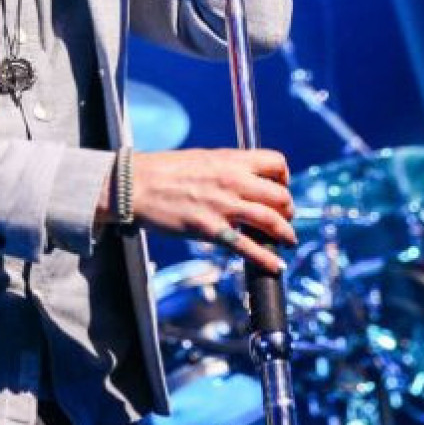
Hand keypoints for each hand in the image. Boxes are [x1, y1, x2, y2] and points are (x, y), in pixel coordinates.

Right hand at [99, 148, 294, 273]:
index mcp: (229, 160)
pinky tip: (276, 266)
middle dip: (288, 210)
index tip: (280, 188)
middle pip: (280, 196)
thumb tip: (243, 178)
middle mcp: (232, 181)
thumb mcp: (201, 158)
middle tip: (284, 219)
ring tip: (288, 241)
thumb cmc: (162, 170)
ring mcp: (222, 206)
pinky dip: (267, 259)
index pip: (276, 163)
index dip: (284, 178)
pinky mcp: (210, 229)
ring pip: (271, 221)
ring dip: (286, 234)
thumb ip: (226, 168)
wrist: (135, 185)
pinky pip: (248, 247)